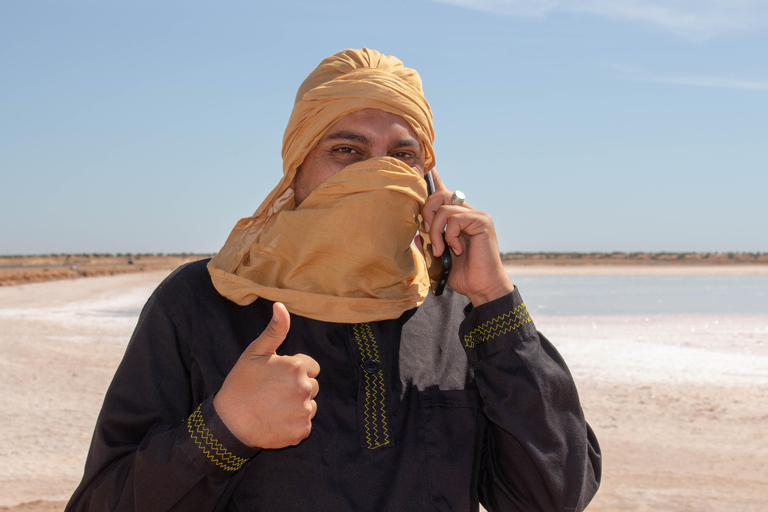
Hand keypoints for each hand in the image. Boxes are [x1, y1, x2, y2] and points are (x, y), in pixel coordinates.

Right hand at [213, 302, 319, 448]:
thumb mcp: (255, 352)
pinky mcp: (302, 431)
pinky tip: (276, 421)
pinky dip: (294, 424)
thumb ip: (275, 329)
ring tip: (274, 407)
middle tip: (273, 393)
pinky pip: (305, 423)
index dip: (294, 371)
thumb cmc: (241, 384)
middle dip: (298, 387)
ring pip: (310, 405)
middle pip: (313, 386)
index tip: (277, 377)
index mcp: (296, 367)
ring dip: (297, 406)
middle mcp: (305, 388)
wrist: (230, 423)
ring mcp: (304, 411)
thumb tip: (281, 305)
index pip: (311, 367)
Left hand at [420, 170, 513, 305]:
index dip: (436, 181)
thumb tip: (417, 234)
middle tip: (426, 233)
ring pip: (445, 209)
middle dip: (427, 212)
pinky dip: (449, 235)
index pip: (445, 194)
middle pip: (441, 194)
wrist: (482, 287)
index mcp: (457, 220)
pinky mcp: (482, 221)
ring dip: (436, 231)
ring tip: (440, 250)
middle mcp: (467, 213)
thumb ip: (428, 245)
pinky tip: (456, 249)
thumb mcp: (438, 259)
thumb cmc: (462, 275)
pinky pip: (455, 219)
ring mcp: (476, 216)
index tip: (429, 169)